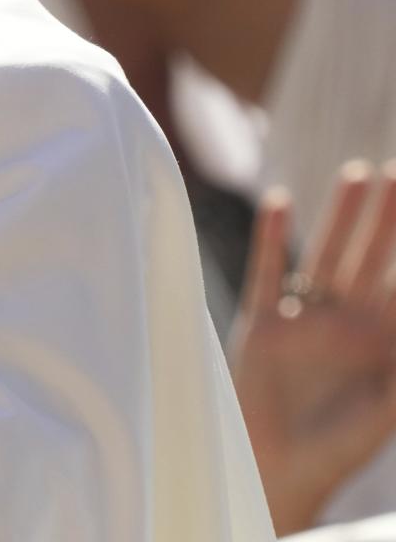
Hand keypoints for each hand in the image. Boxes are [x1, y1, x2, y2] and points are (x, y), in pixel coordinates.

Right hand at [230, 161, 395, 533]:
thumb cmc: (339, 449)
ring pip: (326, 256)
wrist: (277, 472)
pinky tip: (280, 202)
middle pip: (371, 258)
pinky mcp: (263, 325)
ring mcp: (305, 321)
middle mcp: (347, 324)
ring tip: (358, 174)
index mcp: (382, 343)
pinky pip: (269, 272)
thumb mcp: (386, 407)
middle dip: (389, 218)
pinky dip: (273, 237)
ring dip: (341, 216)